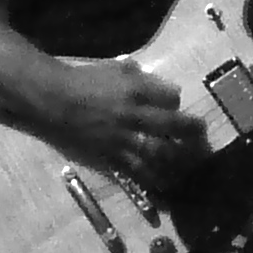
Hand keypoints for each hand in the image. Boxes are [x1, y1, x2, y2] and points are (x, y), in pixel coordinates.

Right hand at [55, 59, 208, 191]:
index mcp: (135, 89)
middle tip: (201, 136)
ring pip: (159, 152)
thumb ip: (136, 74)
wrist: (52, 101)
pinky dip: (153, 178)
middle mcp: (133, 114)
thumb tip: (154, 82)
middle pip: (172, 125)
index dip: (175, 101)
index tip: (175, 105)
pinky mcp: (111, 155)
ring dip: (178, 160)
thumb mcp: (112, 68)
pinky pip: (136, 170)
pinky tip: (165, 183)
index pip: (170, 97)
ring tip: (190, 165)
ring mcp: (123, 137)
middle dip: (191, 132)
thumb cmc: (81, 81)